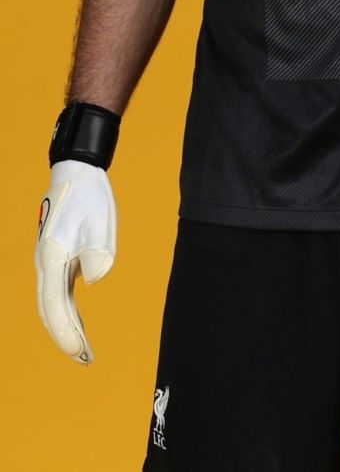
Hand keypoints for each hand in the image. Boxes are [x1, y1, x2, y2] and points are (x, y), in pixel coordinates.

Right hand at [35, 158, 116, 364]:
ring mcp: (49, 261)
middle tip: (85, 360)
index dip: (65, 331)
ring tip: (83, 352)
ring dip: (65, 328)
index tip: (78, 352)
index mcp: (52, 256)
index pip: (54, 304)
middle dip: (64, 337)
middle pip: (49, 310)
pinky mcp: (58, 258)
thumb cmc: (88, 195)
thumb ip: (98, 251)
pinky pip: (58, 293)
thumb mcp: (100, 220)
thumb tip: (93, 280)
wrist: (76, 172)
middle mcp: (45, 262)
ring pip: (51, 304)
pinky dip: (67, 312)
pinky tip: (78, 324)